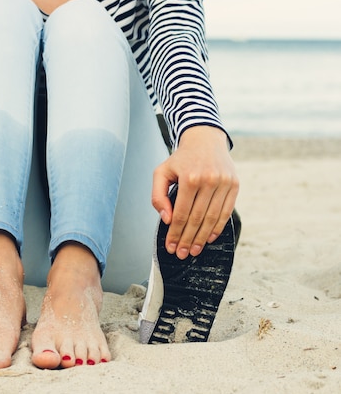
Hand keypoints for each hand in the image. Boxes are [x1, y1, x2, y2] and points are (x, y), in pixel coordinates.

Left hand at [152, 126, 238, 259]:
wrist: (205, 140)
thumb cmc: (180, 159)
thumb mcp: (161, 172)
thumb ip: (158, 196)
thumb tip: (166, 219)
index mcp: (189, 178)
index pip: (181, 214)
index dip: (175, 233)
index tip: (170, 246)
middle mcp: (208, 180)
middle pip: (196, 219)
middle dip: (188, 240)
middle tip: (181, 253)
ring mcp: (224, 182)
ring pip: (212, 218)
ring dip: (202, 238)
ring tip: (194, 250)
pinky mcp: (234, 184)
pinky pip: (226, 211)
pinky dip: (217, 227)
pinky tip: (209, 238)